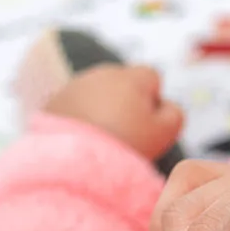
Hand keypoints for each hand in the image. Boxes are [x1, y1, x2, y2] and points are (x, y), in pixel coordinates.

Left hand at [43, 64, 184, 161]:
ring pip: (97, 93)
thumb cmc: (124, 143)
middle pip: (123, 83)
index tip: (148, 122)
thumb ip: (174, 114)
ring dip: (102, 108)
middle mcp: (102, 73)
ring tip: (103, 138)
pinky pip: (75, 104)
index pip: (152, 77)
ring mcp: (76, 85)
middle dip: (126, 101)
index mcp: (131, 77)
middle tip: (126, 133)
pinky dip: (81, 117)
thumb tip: (168, 106)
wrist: (73, 157)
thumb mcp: (164, 133)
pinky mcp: (54, 100)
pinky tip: (84, 138)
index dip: (154, 99)